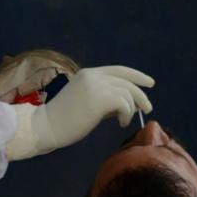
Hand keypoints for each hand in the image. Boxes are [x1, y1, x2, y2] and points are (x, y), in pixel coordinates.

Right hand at [31, 65, 153, 154]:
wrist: (46, 126)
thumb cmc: (64, 120)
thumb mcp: (86, 102)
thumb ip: (105, 98)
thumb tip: (128, 103)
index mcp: (89, 73)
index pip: (119, 70)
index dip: (137, 76)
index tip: (150, 83)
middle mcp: (93, 76)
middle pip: (127, 81)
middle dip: (140, 95)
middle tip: (147, 109)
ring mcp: (96, 86)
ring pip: (127, 93)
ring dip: (131, 109)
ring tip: (124, 121)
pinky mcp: (99, 98)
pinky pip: (124, 103)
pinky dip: (127, 114)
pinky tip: (121, 122)